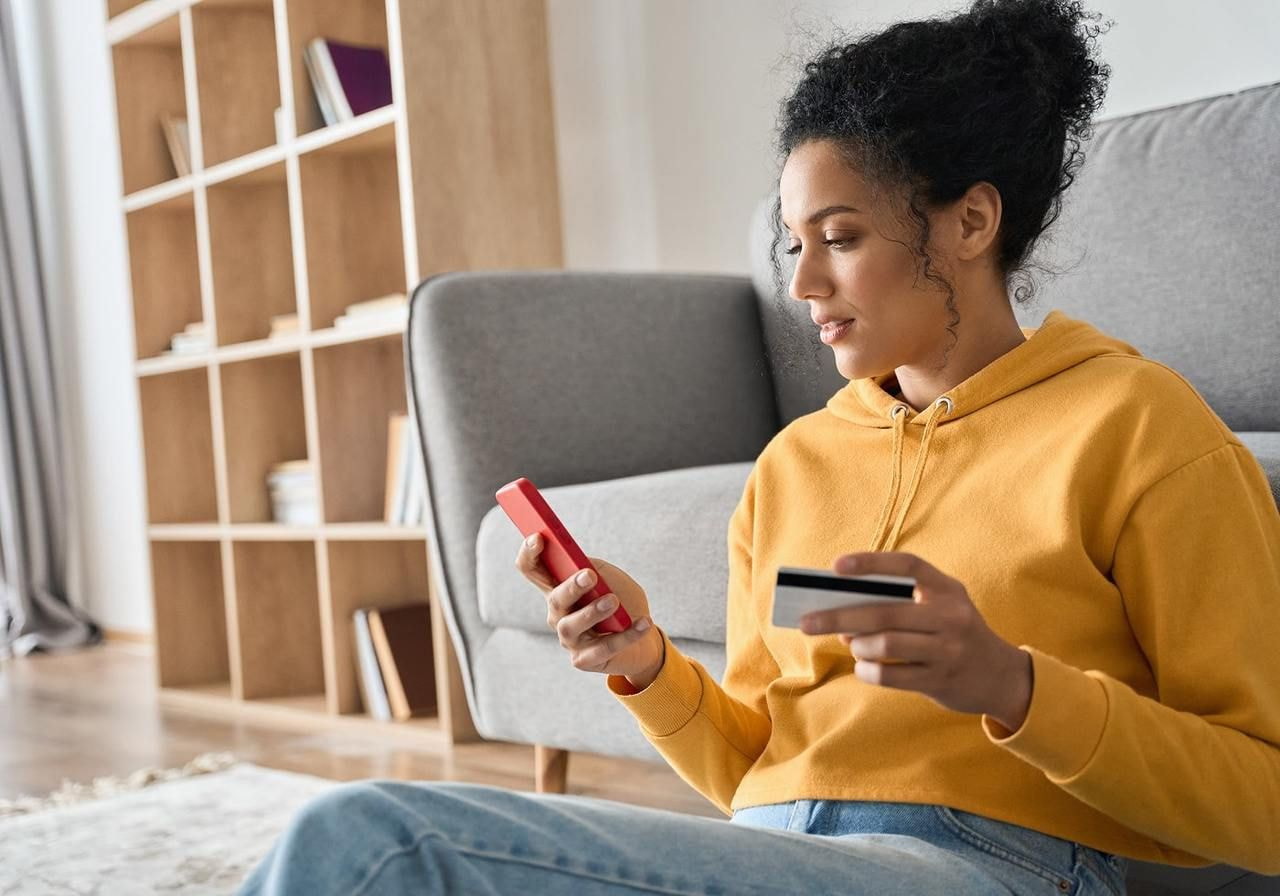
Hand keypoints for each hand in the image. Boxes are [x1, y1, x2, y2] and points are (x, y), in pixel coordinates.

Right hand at [515, 534, 663, 684]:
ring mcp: (569, 639)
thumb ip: (596, 568)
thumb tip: (583, 565)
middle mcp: (558, 614)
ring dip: (592, 612)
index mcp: (558, 588)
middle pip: (555, 599)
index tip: (538, 537)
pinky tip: (643, 622)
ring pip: (571, 626)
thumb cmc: (623, 602)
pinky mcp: (584, 660)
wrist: (644, 637)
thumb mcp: (611, 578)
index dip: (529, 554)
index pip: (532, 569)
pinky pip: (603, 648)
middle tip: (589, 576)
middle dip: (571, 587)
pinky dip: (626, 635)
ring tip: (613, 601)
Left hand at [798, 551, 1032, 730]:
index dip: (871, 562)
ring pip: (886, 644)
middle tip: (807, 622)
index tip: (835, 567)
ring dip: (858, 645)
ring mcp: (948, 650)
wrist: (1001, 676)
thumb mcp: (939, 608)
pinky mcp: (941, 680)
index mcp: (948, 589)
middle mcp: (951, 616)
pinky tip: (864, 668)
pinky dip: (869, 671)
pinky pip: (891, 675)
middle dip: (839, 616)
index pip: (907, 565)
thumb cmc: (954, 634)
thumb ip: (899, 603)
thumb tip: (842, 610)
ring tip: (852, 645)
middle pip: (885, 611)